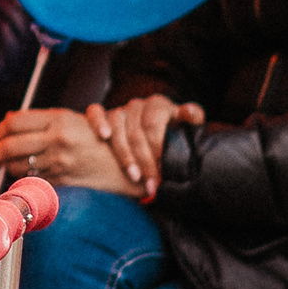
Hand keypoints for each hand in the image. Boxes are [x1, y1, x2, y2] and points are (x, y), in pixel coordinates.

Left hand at [0, 106, 139, 197]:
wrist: (121, 165)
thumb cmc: (93, 138)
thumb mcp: (69, 119)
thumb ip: (39, 119)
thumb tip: (8, 120)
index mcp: (58, 119)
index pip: (14, 122)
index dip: (1, 128)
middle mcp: (57, 140)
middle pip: (9, 145)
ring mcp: (58, 161)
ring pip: (17, 165)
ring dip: (7, 166)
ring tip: (8, 164)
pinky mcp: (60, 180)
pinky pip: (31, 178)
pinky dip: (23, 177)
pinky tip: (25, 172)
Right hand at [83, 95, 201, 198]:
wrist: (155, 142)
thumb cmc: (172, 136)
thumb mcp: (185, 128)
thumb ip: (191, 119)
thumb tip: (191, 113)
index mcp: (158, 105)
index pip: (153, 123)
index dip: (157, 146)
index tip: (162, 168)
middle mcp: (138, 105)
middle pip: (136, 131)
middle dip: (144, 160)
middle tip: (151, 183)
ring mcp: (119, 109)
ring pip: (116, 126)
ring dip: (124, 153)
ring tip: (134, 176)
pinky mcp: (103, 114)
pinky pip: (95, 112)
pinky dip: (99, 122)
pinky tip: (104, 136)